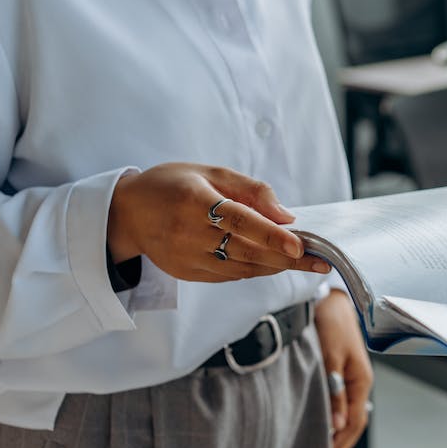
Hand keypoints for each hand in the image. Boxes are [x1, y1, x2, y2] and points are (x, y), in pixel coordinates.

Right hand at [107, 163, 329, 282]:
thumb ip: (250, 190)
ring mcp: (186, 258)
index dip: (272, 235)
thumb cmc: (172, 185)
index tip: (299, 244)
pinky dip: (255, 269)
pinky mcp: (187, 273)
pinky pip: (229, 275)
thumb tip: (286, 215)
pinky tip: (273, 262)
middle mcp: (188, 234)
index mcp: (194, 202)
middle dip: (287, 258)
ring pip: (241, 268)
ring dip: (275, 266)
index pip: (240, 221)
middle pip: (247, 251)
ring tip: (304, 261)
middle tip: (320, 261)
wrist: (126, 213)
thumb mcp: (210, 172)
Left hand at [315, 290, 372, 447]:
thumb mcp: (331, 357)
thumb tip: (336, 424)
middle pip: (353, 420)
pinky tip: (323, 422)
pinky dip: (332, 415)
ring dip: (336, 430)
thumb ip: (334, 391)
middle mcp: (358, 380)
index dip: (341, 443)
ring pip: (346, 411)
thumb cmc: (332, 320)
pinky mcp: (339, 370)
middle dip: (340, 442)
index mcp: (362, 379)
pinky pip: (340, 400)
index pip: (355, 421)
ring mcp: (350, 376)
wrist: (329, 296)